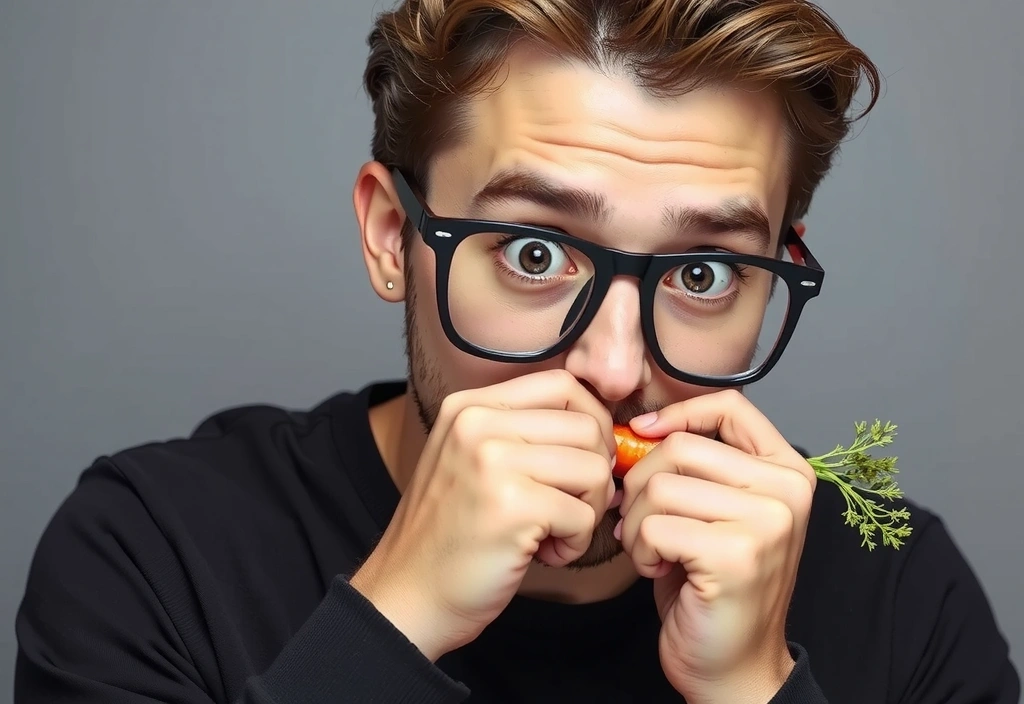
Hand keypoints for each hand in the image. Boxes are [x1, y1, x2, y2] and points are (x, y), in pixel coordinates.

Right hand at [349, 369, 615, 661]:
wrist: (408, 597)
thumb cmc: (451, 536)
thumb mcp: (474, 460)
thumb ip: (525, 432)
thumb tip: (605, 427)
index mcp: (470, 406)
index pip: (563, 385)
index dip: (593, 422)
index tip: (585, 461)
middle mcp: (478, 423)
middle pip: (587, 427)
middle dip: (596, 474)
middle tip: (570, 507)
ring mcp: (492, 461)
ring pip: (594, 469)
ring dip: (588, 510)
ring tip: (553, 532)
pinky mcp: (512, 506)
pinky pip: (585, 515)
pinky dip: (577, 543)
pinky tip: (543, 554)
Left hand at [617, 390, 815, 702]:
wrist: (733, 665)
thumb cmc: (713, 584)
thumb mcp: (714, 510)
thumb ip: (695, 466)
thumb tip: (638, 429)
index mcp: (787, 470)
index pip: (730, 405)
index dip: (677, 413)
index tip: (643, 434)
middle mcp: (787, 489)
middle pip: (679, 447)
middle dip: (639, 483)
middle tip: (640, 520)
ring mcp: (767, 521)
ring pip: (660, 486)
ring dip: (637, 522)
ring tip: (653, 549)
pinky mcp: (736, 554)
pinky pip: (655, 525)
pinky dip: (642, 550)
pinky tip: (659, 569)